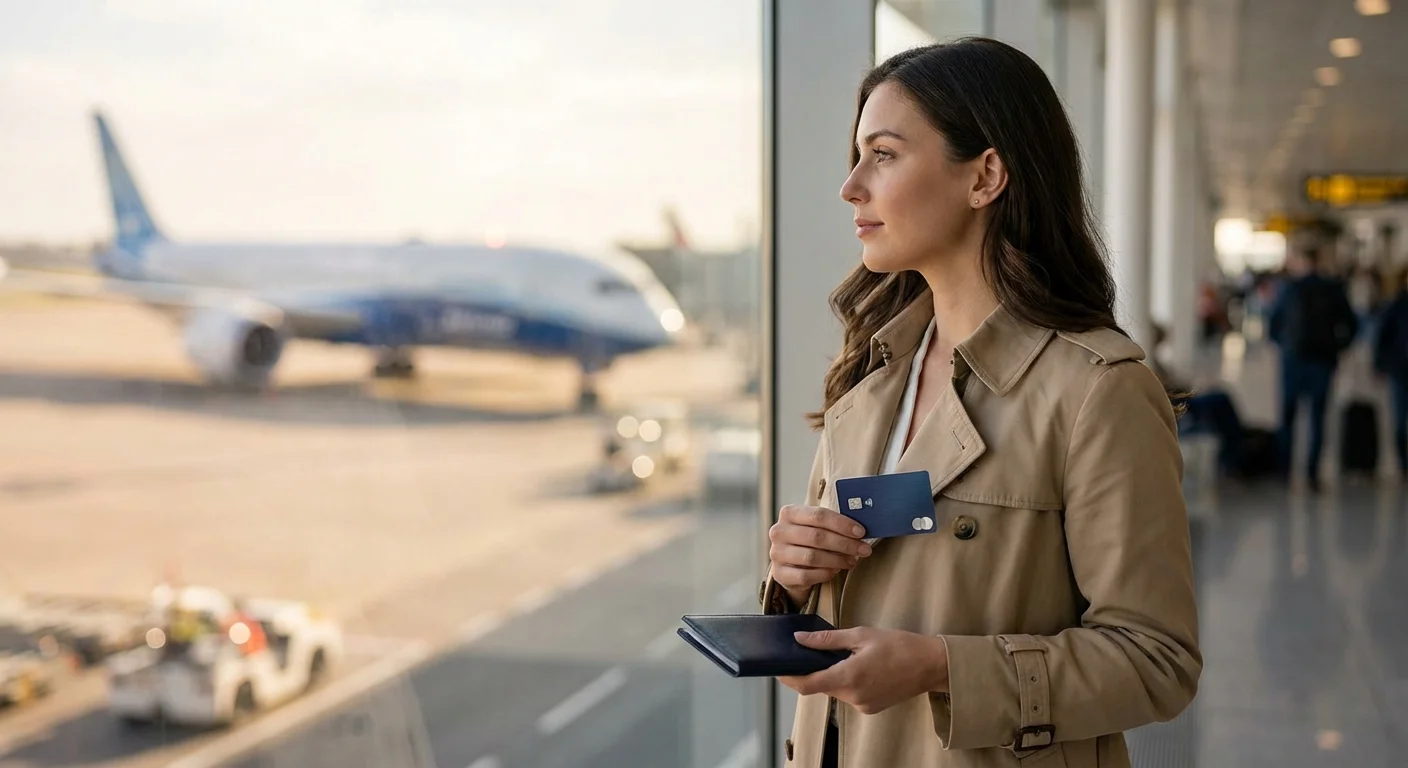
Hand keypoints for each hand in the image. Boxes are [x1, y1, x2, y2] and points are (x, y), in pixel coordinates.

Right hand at [769, 505, 871, 603]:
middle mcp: (779, 532)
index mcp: (789, 513)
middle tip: (863, 549)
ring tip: (852, 560)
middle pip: (817, 536)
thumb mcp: (816, 526)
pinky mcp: (779, 574)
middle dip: (845, 544)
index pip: (818, 515)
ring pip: (812, 557)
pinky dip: (825, 574)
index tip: (860, 532)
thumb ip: (833, 524)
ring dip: (837, 560)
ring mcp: (777, 553)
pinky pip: (806, 576)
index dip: (842, 524)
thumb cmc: (809, 540)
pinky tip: (835, 571)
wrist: (789, 562)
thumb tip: (860, 530)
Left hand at [778, 627, 948, 714]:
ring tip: (843, 654)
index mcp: (849, 677)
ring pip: (835, 690)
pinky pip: (849, 694)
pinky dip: (847, 681)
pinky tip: (858, 666)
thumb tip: (800, 639)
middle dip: (813, 670)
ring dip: (832, 674)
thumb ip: (827, 639)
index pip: (807, 684)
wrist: (931, 665)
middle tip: (811, 650)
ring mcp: (863, 705)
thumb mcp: (861, 635)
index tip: (778, 667)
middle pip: (821, 686)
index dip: (789, 677)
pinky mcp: (871, 708)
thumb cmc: (899, 646)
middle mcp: (853, 696)